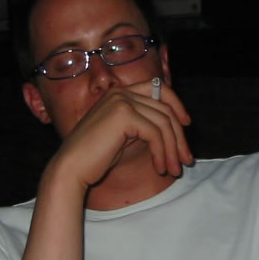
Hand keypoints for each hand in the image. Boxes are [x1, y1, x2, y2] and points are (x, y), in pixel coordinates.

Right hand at [50, 79, 193, 189]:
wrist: (71, 168)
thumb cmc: (95, 157)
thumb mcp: (125, 136)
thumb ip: (145, 126)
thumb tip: (176, 131)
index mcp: (119, 93)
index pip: (159, 89)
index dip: (177, 105)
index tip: (186, 125)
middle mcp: (120, 92)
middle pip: (165, 109)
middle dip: (179, 137)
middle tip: (186, 160)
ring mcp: (121, 101)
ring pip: (163, 123)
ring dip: (172, 149)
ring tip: (174, 170)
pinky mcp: (123, 115)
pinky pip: (155, 133)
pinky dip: (162, 153)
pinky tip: (159, 168)